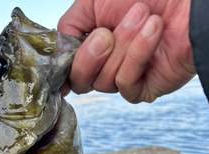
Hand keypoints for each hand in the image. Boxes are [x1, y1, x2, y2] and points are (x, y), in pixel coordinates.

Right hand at [58, 0, 195, 102]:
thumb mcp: (92, 1)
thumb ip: (68, 27)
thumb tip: (55, 53)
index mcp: (91, 47)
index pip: (67, 70)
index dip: (63, 67)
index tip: (62, 59)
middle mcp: (105, 65)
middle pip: (80, 82)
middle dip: (90, 56)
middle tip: (107, 32)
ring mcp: (124, 78)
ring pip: (104, 82)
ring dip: (123, 46)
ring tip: (142, 16)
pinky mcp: (143, 90)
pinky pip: (126, 85)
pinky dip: (138, 55)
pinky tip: (153, 31)